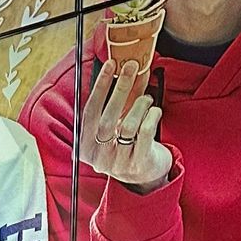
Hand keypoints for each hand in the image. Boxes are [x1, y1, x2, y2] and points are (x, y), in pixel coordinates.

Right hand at [77, 58, 170, 188]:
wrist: (143, 175)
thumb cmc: (126, 143)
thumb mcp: (117, 122)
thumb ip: (120, 98)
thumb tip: (126, 65)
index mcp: (86, 145)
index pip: (89, 112)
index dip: (100, 87)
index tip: (110, 64)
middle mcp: (99, 157)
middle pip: (107, 119)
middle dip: (121, 89)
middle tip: (132, 67)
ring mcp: (118, 163)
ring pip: (128, 126)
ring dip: (140, 105)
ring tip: (147, 98)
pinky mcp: (138, 164)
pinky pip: (145, 133)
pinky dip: (151, 116)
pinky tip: (154, 111)